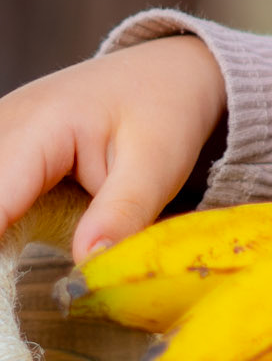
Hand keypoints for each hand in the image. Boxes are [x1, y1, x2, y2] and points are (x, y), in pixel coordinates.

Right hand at [0, 37, 226, 259]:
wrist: (166, 72)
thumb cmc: (164, 111)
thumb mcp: (158, 164)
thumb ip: (122, 214)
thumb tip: (88, 266)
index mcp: (41, 126)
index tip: (8, 287)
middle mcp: (5, 123)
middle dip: (1, 242)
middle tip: (32, 278)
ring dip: (5, 229)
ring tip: (30, 260)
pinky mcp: (1, 147)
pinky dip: (7, 217)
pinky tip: (19, 240)